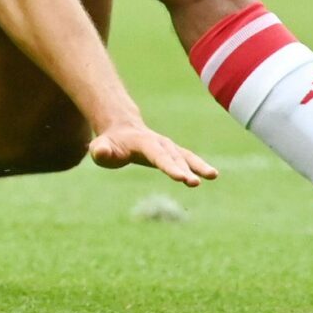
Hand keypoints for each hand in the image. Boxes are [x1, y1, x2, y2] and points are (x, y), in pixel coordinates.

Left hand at [86, 121, 217, 188]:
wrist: (121, 129)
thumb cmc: (109, 143)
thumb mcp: (100, 148)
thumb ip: (101, 150)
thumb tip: (102, 152)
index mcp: (143, 142)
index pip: (157, 156)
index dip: (169, 166)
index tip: (181, 177)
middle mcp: (159, 143)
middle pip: (173, 157)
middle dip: (184, 169)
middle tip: (195, 182)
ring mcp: (168, 147)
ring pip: (185, 156)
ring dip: (198, 166)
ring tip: (213, 175)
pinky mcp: (173, 153)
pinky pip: (188, 158)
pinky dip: (199, 165)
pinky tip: (212, 174)